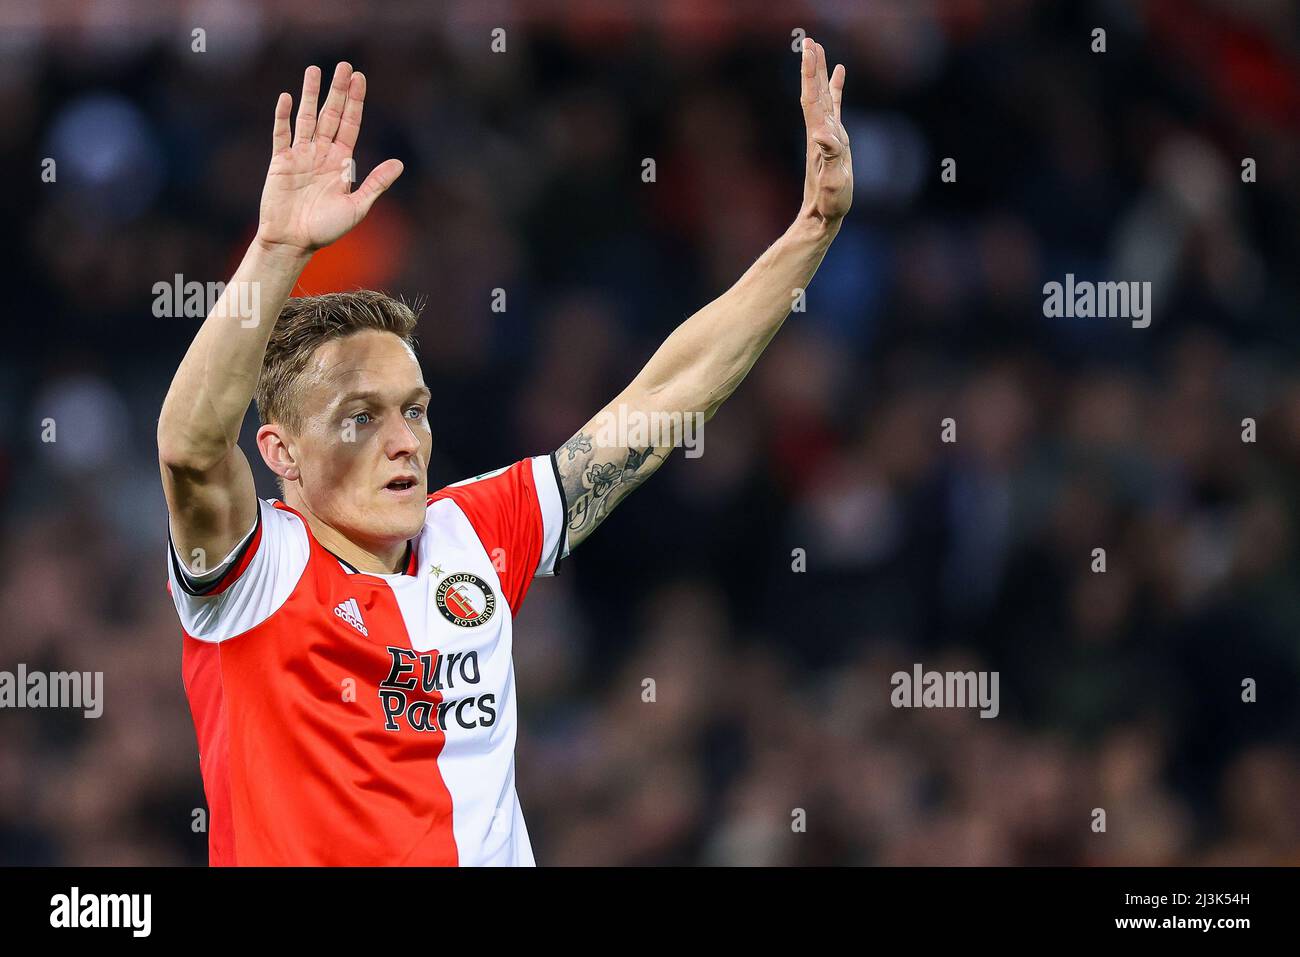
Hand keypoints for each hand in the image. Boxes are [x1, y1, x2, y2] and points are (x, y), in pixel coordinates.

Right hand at [256, 62, 403, 253]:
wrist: (294, 242)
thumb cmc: (326, 229)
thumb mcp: (357, 206)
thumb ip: (376, 183)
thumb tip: (400, 163)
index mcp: (341, 163)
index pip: (350, 125)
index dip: (355, 102)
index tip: (360, 78)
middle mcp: (321, 154)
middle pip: (331, 115)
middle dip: (338, 91)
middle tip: (344, 66)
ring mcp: (300, 156)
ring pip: (307, 118)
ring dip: (311, 95)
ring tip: (315, 70)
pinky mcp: (280, 162)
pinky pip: (281, 134)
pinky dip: (283, 117)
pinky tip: (286, 98)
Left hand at [798, 38, 852, 227]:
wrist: (822, 216)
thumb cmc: (830, 202)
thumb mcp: (834, 181)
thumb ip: (830, 156)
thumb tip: (823, 133)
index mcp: (819, 137)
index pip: (813, 98)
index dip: (810, 74)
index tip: (808, 50)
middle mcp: (820, 132)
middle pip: (814, 92)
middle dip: (812, 66)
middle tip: (809, 41)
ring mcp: (827, 135)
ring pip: (823, 96)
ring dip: (821, 73)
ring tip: (820, 49)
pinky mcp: (835, 141)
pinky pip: (835, 108)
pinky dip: (836, 90)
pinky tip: (839, 75)